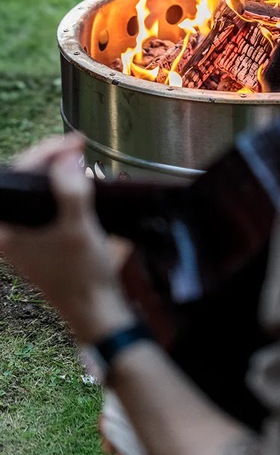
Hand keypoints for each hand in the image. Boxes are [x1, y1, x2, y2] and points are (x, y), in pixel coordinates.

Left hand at [0, 134, 135, 342]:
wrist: (96, 311)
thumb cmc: (82, 276)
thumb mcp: (78, 228)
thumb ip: (70, 190)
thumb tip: (67, 158)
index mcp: (7, 230)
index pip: (20, 175)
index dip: (47, 153)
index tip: (74, 143)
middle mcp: (10, 233)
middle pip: (26, 182)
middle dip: (50, 160)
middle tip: (77, 148)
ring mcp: (25, 238)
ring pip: (37, 194)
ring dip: (57, 175)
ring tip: (78, 161)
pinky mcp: (40, 243)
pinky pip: (47, 207)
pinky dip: (62, 193)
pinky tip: (80, 186)